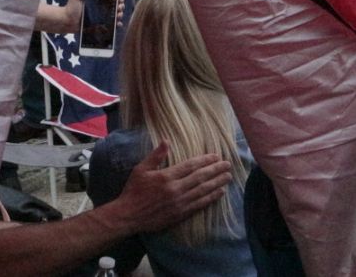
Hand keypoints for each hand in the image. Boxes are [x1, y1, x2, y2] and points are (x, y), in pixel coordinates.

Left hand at [35, 0, 125, 34]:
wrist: (66, 22)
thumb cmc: (70, 8)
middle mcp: (100, 6)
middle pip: (115, 5)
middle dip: (120, 6)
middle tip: (119, 8)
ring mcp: (101, 15)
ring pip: (115, 14)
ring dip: (119, 15)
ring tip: (119, 16)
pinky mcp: (100, 24)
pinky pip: (110, 24)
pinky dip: (116, 24)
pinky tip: (118, 24)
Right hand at [111, 142, 232, 233]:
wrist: (127, 216)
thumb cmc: (133, 191)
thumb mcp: (141, 169)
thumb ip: (156, 155)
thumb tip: (167, 140)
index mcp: (166, 176)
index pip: (191, 166)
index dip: (205, 160)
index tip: (216, 156)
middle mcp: (175, 189)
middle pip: (200, 177)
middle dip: (216, 170)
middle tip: (228, 164)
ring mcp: (179, 203)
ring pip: (203, 191)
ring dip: (217, 183)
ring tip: (228, 177)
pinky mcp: (180, 214)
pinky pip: (199, 204)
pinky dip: (211, 198)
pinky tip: (220, 193)